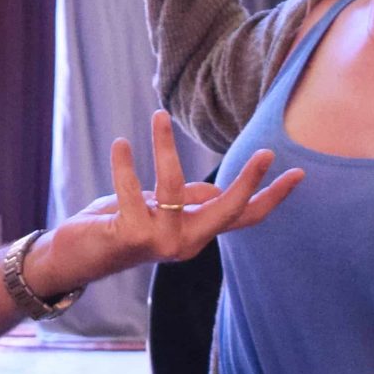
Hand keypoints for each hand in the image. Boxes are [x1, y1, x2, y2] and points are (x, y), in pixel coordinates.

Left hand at [28, 112, 304, 292]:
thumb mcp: (161, 209)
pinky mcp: (134, 236)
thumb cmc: (119, 225)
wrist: (76, 256)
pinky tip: (122, 144)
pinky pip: (133, 190)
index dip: (272, 196)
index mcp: (197, 233)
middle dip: (249, 182)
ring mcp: (162, 243)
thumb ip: (188, 201)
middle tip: (266, 153)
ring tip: (158, 116)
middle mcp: (186, 243)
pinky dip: (125, 165)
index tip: (298, 172)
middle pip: (229, 211)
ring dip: (165, 148)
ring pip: (175, 187)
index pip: (244, 217)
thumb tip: (215, 190)